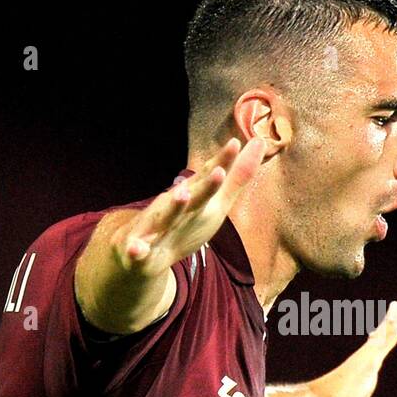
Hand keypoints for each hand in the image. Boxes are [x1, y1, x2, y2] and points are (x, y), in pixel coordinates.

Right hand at [115, 136, 264, 277]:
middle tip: (219, 171)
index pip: (208, 177)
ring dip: (174, 206)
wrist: (139, 254)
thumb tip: (260, 142)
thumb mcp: (214, 202)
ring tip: (183, 193)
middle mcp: (174, 206)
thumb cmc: (184, 223)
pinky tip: (136, 249)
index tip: (236, 144)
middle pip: (192, 196)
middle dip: (205, 186)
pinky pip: (136, 251)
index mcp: (192, 196)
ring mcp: (154, 226)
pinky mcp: (138, 250)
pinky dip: (136, 250)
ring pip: (164, 217)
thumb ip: (237, 177)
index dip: (221, 163)